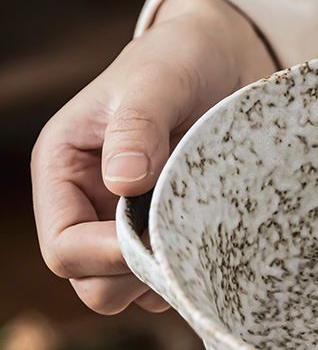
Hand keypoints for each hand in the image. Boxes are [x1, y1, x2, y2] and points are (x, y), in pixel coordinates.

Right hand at [32, 0, 275, 313]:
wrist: (223, 59)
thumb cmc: (179, 60)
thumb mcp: (155, 82)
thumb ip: (138, 128)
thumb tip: (122, 184)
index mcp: (65, 172)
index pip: (63, 249)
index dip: (104, 258)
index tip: (153, 239)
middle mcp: (91, 206)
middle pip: (95, 286)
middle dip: (136, 274)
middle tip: (183, 236)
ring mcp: (131, 225)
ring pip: (138, 290)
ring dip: (172, 270)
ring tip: (205, 221)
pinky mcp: (170, 231)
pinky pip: (176, 277)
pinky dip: (197, 265)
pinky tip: (219, 226)